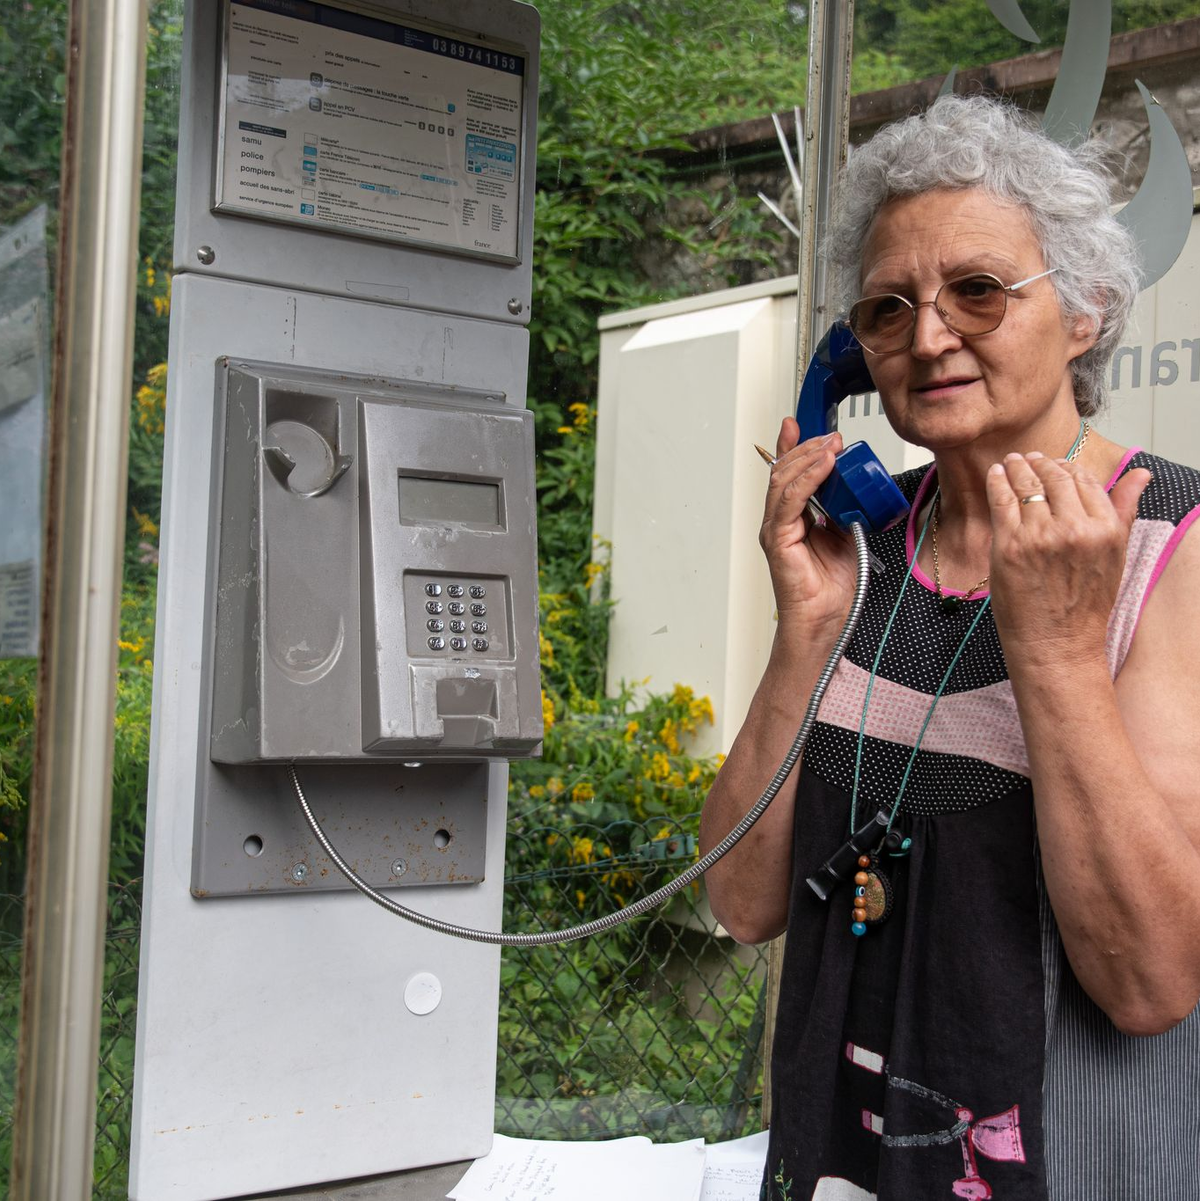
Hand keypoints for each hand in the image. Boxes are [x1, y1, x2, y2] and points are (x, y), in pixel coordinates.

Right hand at [758, 418, 856, 633]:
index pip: (788, 473)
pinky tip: (823, 465)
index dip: (792, 446)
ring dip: (808, 457)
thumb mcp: (846, 536)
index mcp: (793, 518)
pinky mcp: (778, 540)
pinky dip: (807, 479)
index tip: (803, 424)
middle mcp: (779, 521)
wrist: (827, 621)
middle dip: (807, 447)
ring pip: (783, 480)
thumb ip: (843, 509)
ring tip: (831, 445)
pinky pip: (789, 501)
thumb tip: (853, 486)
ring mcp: (776, 529)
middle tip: (832, 435)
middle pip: (783, 471)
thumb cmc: (833, 589)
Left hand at [985, 452, 1151, 660]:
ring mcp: (1041, 536)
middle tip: (1029, 458)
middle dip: (1040, 463)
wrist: (1057, 644)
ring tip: (1011, 462)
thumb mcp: (1114, 556)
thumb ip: (1123, 510)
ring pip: (1026, 486)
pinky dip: (997, 483)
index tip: (1055, 464)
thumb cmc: (1085, 604)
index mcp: (1106, 529)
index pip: (1085, 480)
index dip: (1067, 467)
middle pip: (1054, 478)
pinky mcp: (1010, 546)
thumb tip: (1140, 474)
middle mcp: (1076, 529)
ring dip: (1017, 468)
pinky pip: (1001, 501)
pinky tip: (996, 475)